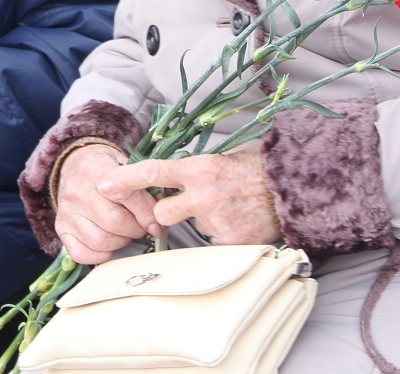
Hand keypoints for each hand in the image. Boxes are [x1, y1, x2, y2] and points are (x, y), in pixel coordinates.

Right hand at [54, 143, 158, 263]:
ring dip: (120, 242)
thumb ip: (142, 186)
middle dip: (135, 229)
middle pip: (113, 222)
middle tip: (141, 227)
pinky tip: (108, 244)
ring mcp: (67, 212)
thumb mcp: (124, 165)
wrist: (74, 164)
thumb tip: (160, 215)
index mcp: (95, 169)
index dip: (145, 212)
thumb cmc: (103, 167)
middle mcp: (77, 191)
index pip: (124, 195)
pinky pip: (81, 253)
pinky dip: (100, 255)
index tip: (156, 222)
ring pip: (100, 240)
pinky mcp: (61, 228)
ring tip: (125, 233)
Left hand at [98, 144, 279, 246]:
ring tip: (229, 209)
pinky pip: (213, 242)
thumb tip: (177, 175)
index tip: (105, 183)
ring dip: (203, 222)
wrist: (295, 188)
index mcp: (200, 169)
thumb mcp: (226, 156)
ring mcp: (216, 222)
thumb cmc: (261, 167)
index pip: (153, 173)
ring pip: (192, 228)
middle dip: (165, 212)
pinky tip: (239, 222)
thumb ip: (198, 168)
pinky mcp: (230, 242)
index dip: (125, 179)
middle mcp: (203, 196)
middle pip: (161, 213)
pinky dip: (223, 235)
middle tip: (185, 205)